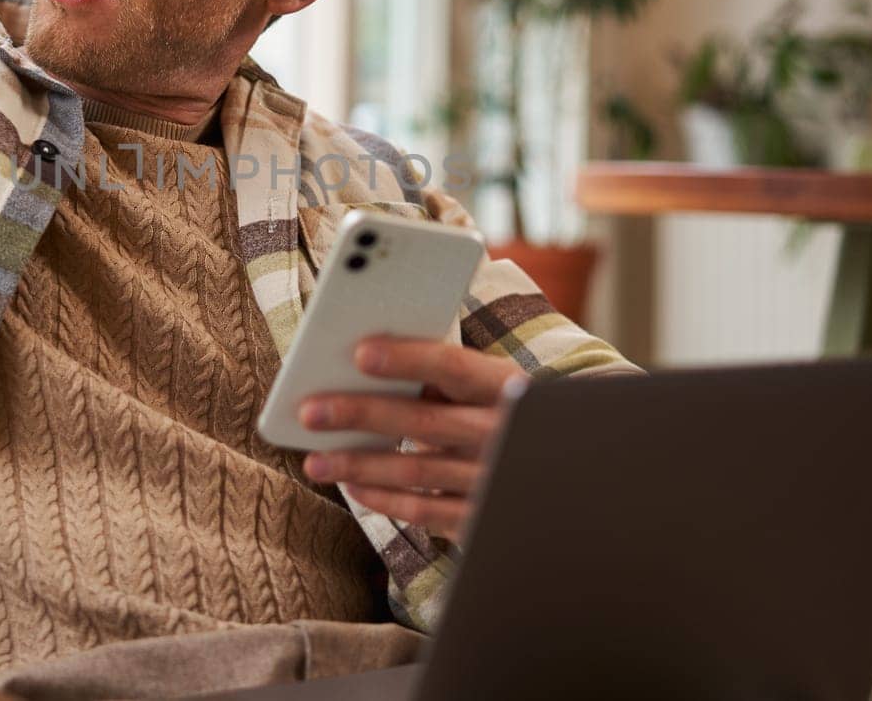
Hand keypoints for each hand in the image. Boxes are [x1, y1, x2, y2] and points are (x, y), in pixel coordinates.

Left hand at [298, 336, 525, 542]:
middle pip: (424, 420)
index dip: (408, 359)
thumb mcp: (490, 392)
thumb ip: (442, 382)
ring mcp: (494, 478)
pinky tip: (353, 486)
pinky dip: (385, 500)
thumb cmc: (501, 418)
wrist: (562, 479)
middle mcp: (502, 433)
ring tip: (315, 460)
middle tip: (310, 411)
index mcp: (506, 388)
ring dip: (359, 465)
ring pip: (417, 470)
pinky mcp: (482, 517)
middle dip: (361, 414)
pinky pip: (425, 509)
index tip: (360, 353)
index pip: (454, 366)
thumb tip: (363, 371)